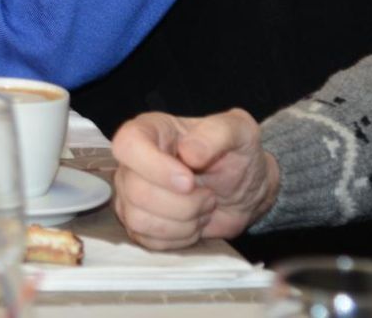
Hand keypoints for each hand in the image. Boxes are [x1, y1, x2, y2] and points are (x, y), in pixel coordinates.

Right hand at [112, 108, 278, 248]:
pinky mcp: (139, 224)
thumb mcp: (240, 131)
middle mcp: (133, 162)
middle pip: (136, 191)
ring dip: (183, 221)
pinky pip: (148, 240)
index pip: (128, 145)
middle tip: (209, 195)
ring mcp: (131, 195)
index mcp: (151, 130)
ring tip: (203, 207)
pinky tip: (194, 221)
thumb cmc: (237, 156)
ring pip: (139, 220)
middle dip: (183, 203)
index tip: (189, 181)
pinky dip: (179, 237)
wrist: (243, 192)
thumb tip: (188, 152)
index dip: (154, 167)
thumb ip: (217, 133)